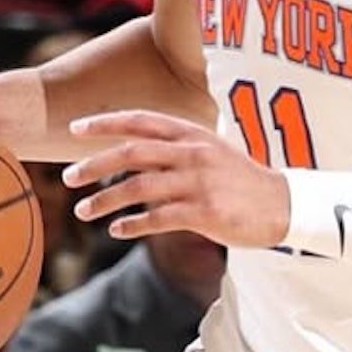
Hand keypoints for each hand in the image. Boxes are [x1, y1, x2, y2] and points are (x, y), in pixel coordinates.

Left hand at [66, 110, 288, 249]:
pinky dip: (133, 225)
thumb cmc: (241, 179)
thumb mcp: (211, 150)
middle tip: (68, 178)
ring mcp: (199, 183)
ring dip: (105, 200)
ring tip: (84, 211)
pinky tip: (116, 230)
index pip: (140, 120)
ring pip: (139, 188)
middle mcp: (192, 153)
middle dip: (94, 165)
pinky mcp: (205, 213)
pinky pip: (158, 218)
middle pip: (132, 153)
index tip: (74, 129)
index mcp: (192, 134)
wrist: (283, 205)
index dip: (105, 123)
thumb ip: (176, 147)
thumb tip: (134, 150)